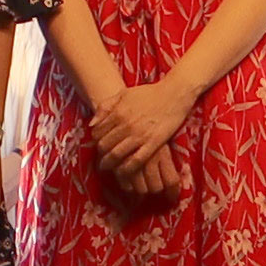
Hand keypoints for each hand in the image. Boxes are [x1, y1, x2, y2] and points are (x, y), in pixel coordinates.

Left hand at [86, 74, 187, 189]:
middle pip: (104, 145)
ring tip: (107, 167)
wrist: (174, 94)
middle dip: (99, 154)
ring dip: (108, 163)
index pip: (97, 132)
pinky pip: (135, 161)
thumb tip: (91, 124)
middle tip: (100, 158)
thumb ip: (105, 107)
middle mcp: (126, 125)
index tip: (97, 144)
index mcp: (117, 112)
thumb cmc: (148, 93)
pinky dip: (126, 169)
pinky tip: (122, 172)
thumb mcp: (123, 94)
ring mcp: (140, 135)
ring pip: (116, 155)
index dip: (94, 141)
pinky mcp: (153, 143)